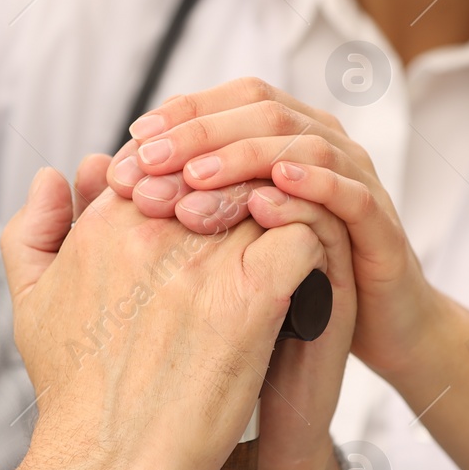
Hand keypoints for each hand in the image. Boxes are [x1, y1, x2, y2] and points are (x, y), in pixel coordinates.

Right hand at [1, 162, 328, 469]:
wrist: (108, 468)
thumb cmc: (74, 396)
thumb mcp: (31, 302)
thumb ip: (34, 230)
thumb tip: (54, 174)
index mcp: (106, 222)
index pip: (169, 164)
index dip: (192, 187)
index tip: (202, 224)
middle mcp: (155, 230)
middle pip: (220, 175)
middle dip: (237, 194)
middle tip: (251, 232)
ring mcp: (204, 261)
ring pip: (266, 196)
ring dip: (278, 217)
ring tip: (279, 252)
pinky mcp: (253, 297)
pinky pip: (303, 236)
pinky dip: (310, 247)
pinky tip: (303, 279)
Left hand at [107, 78, 440, 385]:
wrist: (339, 368)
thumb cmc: (257, 307)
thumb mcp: (201, 253)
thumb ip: (160, 204)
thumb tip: (87, 169)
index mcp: (279, 144)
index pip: (228, 101)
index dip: (178, 114)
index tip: (129, 145)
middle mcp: (320, 150)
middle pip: (261, 109)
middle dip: (200, 134)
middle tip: (147, 163)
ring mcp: (355, 185)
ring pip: (302, 143)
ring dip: (245, 157)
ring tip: (193, 182)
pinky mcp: (381, 232)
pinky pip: (349, 195)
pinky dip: (312, 185)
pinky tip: (267, 195)